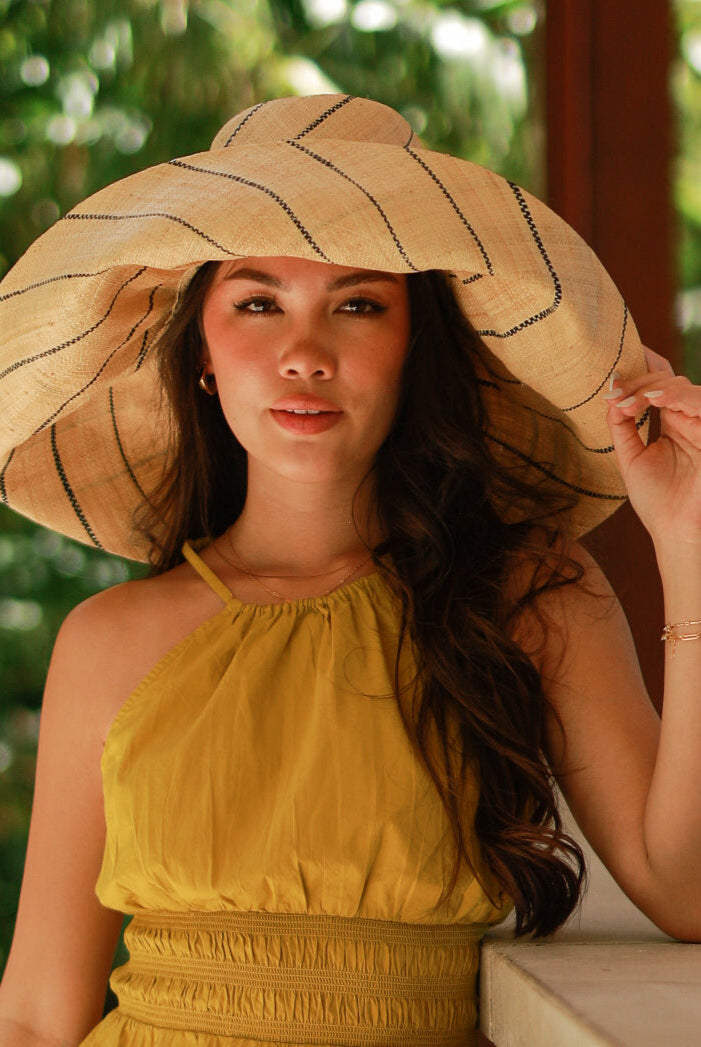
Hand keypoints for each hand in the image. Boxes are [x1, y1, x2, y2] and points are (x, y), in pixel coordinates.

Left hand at [605, 346, 700, 547]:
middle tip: (615, 396)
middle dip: (639, 384)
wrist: (674, 530)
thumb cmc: (657, 500)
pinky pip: (700, 406)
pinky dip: (677, 398)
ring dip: (654, 388)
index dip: (640, 375)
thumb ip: (622, 427)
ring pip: (684, 388)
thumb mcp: (630, 458)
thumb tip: (611, 397)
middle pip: (669, 382)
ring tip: (629, 401)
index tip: (611, 380)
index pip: (659, 387)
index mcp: (673, 424)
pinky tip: (653, 402)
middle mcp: (689, 421)